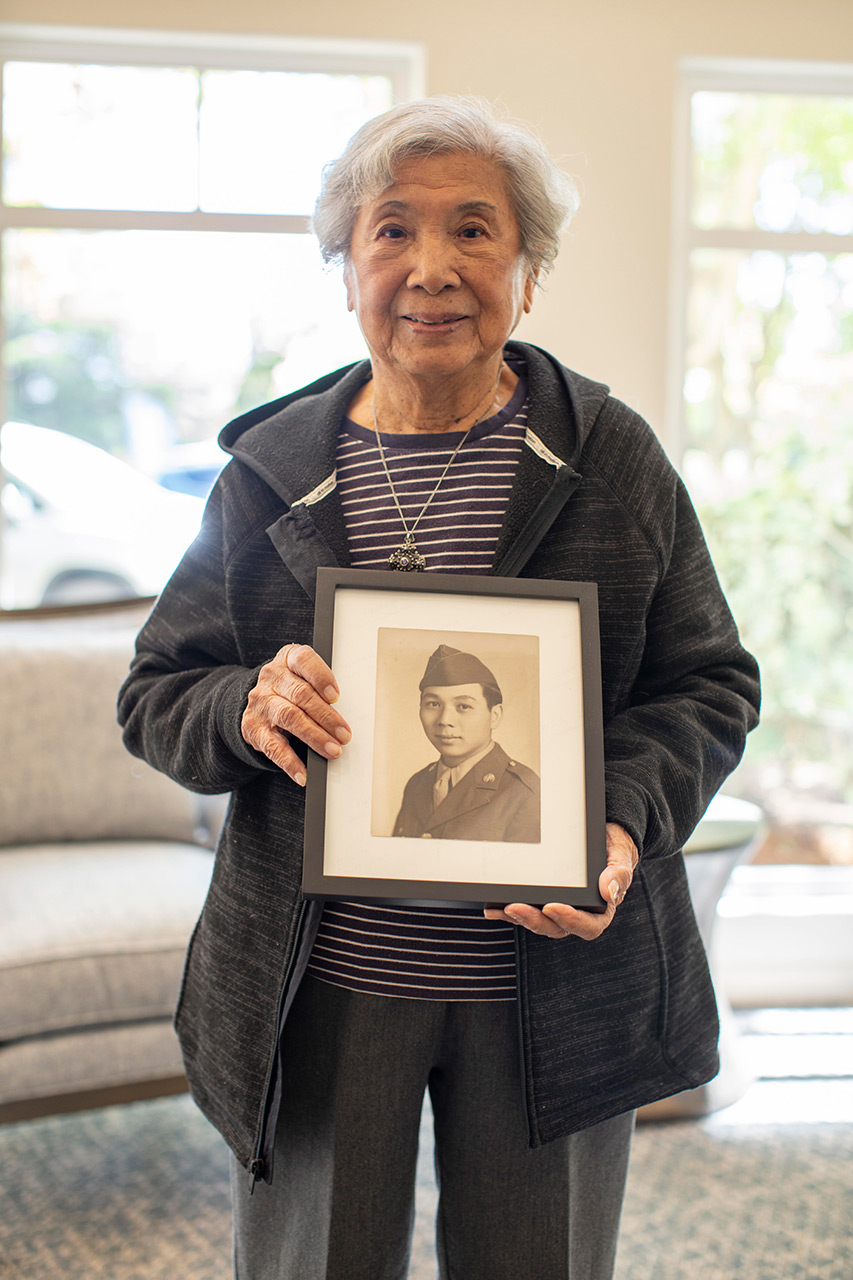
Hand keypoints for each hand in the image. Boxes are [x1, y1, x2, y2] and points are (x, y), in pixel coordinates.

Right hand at [241, 643, 350, 785]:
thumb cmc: (293, 689)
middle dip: (326, 716)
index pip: (303, 660)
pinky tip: (304, 773)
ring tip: (333, 751)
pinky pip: (273, 747)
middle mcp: (271, 678)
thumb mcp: (304, 678)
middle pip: (301, 694)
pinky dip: (290, 762)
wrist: (260, 702)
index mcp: (287, 660)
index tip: (337, 696)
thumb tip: (345, 718)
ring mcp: (260, 703)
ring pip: (289, 717)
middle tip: (345, 734)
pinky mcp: (253, 728)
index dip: (321, 677)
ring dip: (314, 736)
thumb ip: (321, 690)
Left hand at [483, 823, 637, 939]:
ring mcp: (560, 908)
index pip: (587, 925)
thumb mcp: (622, 853)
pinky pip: (528, 910)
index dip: (569, 920)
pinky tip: (494, 907)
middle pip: (557, 927)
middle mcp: (579, 912)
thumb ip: (619, 872)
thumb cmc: (614, 846)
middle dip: (535, 920)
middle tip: (515, 908)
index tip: (552, 907)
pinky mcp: (544, 900)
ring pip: (539, 922)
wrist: (604, 835)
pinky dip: (509, 911)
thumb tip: (610, 892)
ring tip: (502, 908)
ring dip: (520, 918)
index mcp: (601, 909)